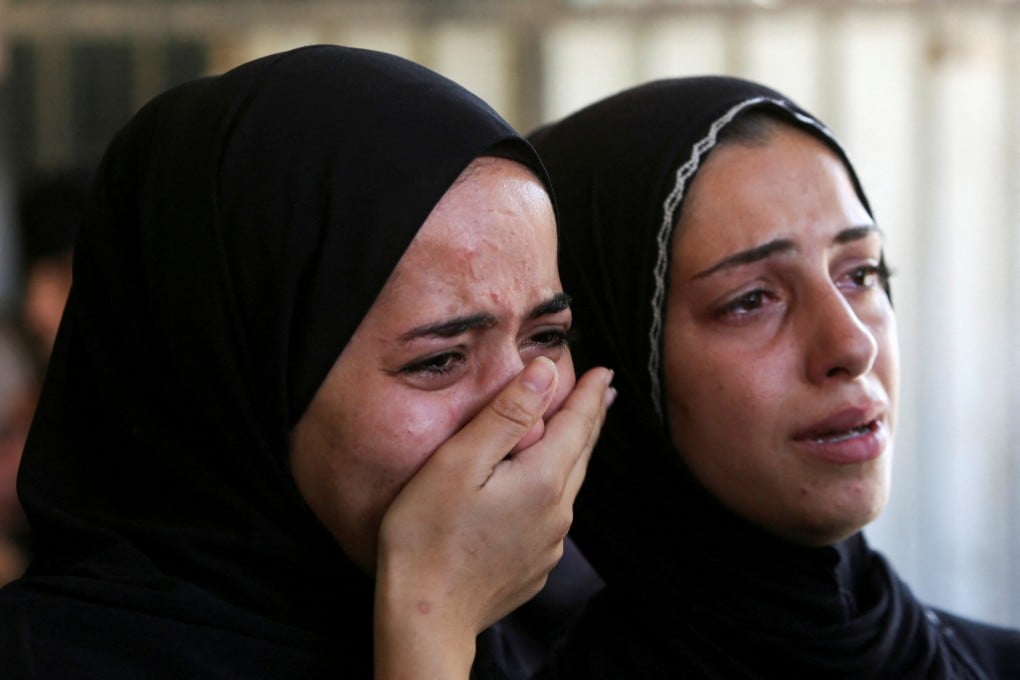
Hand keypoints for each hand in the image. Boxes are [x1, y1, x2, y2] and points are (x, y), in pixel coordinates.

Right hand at [373, 357, 613, 678]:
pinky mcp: (535, 566)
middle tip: (605, 392)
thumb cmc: (428, 534)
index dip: (590, 394)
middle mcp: (558, 512)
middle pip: (581, 453)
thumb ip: (506, 415)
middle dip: (592, 418)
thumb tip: (546, 372)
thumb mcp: (460, 462)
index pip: (577, 423)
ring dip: (576, 452)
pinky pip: (554, 515)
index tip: (605, 371)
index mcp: (543, 479)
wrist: (426, 616)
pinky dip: (556, 488)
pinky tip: (544, 489)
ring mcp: (549, 544)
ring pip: (570, 485)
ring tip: (579, 432)